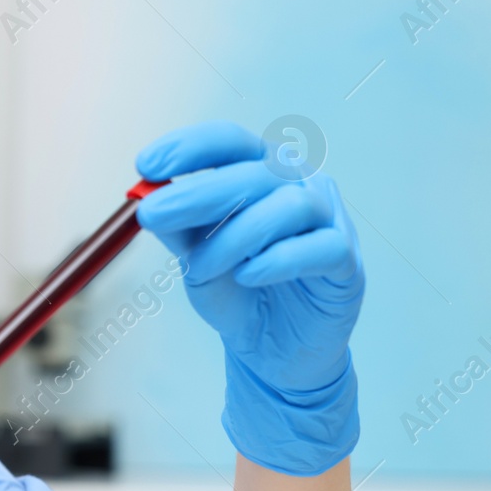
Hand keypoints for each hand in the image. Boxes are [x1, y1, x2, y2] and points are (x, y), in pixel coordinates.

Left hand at [134, 121, 363, 475]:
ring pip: (288, 207)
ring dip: (234, 237)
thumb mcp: (195, 255)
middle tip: (152, 213)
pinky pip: (318, 248)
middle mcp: (298, 185)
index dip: (188, 147)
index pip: (229, 142)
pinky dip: (277, 260)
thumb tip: (147, 197)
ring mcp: (328, 220)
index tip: (145, 167)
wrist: (272, 348)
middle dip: (197, 192)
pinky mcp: (345, 261)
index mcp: (260, 172)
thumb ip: (177, 227)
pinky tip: (248, 276)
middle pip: (254, 172)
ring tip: (201, 268)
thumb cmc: (238, 290)